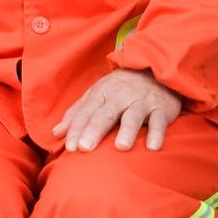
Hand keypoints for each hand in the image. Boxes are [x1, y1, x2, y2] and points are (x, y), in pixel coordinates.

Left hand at [53, 68, 182, 152]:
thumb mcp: (96, 95)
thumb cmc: (120, 88)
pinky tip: (152, 147)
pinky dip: (157, 134)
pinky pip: (159, 122)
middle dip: (94, 130)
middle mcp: (120, 97)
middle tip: (85, 148)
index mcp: (102, 93)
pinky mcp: (161, 109)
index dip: (77, 129)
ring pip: (133, 116)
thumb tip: (55, 134)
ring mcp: (141, 102)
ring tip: (121, 147)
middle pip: (105, 114)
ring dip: (127, 131)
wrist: (154, 69)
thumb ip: (76, 114)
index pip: (86, 112)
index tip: (70, 147)